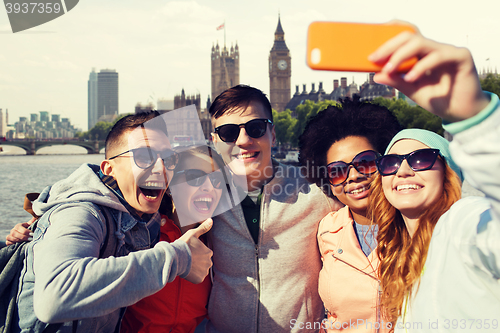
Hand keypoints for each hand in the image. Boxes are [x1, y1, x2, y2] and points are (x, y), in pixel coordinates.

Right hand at [5, 217, 35, 245]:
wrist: (26, 236)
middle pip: (14, 233)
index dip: (25, 231)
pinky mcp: (8, 241)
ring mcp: (10, 236)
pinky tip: (19, 244)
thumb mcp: (32, 225)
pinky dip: (12, 244)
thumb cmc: (29, 229)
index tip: (32, 234)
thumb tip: (36, 216)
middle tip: (30, 239)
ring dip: (19, 240)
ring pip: (10, 238)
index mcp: (18, 226)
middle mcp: (13, 230)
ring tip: (26, 242)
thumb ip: (34, 221)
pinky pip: (7, 243)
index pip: (19, 227)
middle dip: (23, 237)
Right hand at [179, 218, 212, 283]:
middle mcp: (209, 262)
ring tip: (187, 265)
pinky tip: (187, 271)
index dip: (196, 253)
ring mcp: (204, 271)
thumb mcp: (193, 234)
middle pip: (204, 262)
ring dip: (196, 268)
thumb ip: (203, 228)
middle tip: (188, 259)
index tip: (190, 252)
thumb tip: (211, 220)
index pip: (205, 253)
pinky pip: (198, 278)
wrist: (175, 258)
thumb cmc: (183, 245)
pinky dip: (193, 276)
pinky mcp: (199, 279)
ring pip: (201, 270)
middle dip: (197, 261)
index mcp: (209, 252)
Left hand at [369, 24, 489, 121]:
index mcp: (423, 54)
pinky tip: (411, 78)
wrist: (462, 113)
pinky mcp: (461, 56)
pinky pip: (438, 56)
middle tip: (374, 58)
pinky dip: (422, 66)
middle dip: (389, 46)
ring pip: (421, 43)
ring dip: (401, 55)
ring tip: (389, 69)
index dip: (389, 36)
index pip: (406, 37)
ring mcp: (448, 50)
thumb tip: (376, 75)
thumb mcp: (412, 90)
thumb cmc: (438, 99)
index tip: (371, 47)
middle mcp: (434, 48)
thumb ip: (396, 81)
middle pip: (410, 36)